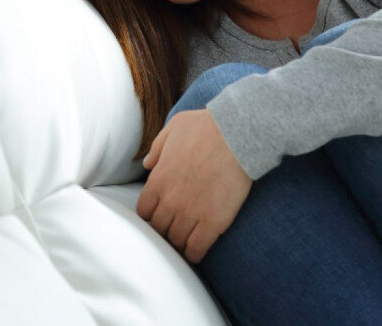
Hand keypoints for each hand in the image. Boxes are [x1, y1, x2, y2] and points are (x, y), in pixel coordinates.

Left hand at [136, 109, 251, 263]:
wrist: (237, 134)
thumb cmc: (207, 127)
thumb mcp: (174, 127)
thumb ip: (157, 147)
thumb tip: (147, 164)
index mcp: (158, 180)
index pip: (144, 212)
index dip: (152, 215)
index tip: (160, 215)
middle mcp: (170, 200)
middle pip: (158, 229)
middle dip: (164, 230)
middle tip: (174, 230)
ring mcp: (191, 213)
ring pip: (176, 241)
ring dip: (179, 243)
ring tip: (185, 243)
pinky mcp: (213, 222)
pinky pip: (196, 249)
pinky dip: (194, 254)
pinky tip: (196, 253)